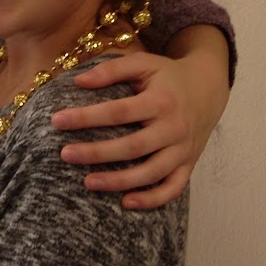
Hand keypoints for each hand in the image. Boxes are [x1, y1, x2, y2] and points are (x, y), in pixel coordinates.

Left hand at [51, 29, 229, 209]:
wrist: (208, 88)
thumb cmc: (167, 75)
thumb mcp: (143, 63)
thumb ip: (111, 69)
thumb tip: (78, 81)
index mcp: (161, 101)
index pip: (118, 112)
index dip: (86, 117)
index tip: (56, 121)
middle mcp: (174, 128)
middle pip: (133, 147)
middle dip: (97, 153)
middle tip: (65, 154)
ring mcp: (183, 150)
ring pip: (152, 173)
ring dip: (119, 181)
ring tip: (87, 182)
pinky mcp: (189, 164)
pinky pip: (173, 188)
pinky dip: (152, 199)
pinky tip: (125, 203)